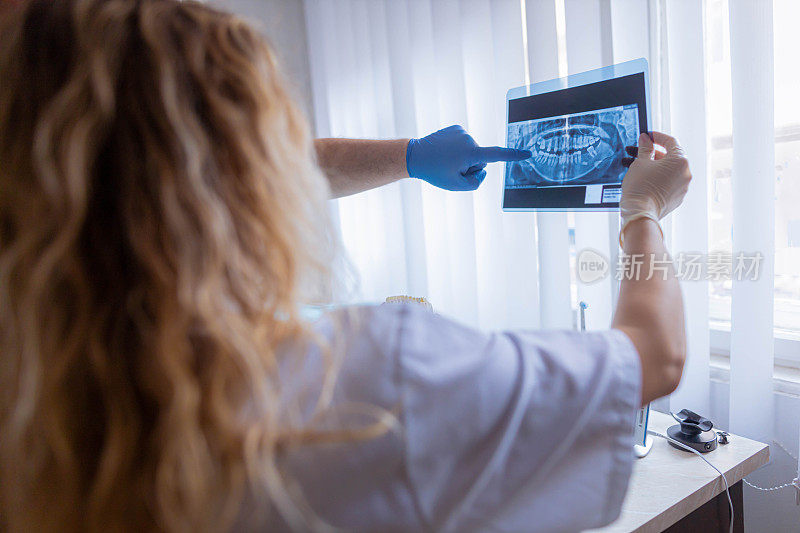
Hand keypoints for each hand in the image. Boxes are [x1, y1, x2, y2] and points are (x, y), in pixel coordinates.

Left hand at [406, 125, 530, 190]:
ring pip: (472, 151)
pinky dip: (458, 149)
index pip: (497, 155)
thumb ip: (476, 182)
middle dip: (471, 165)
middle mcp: (469, 139)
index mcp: (470, 153)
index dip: (513, 156)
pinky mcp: (455, 128)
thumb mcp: (457, 186)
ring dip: (463, 157)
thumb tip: (483, 169)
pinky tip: (445, 151)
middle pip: (481, 158)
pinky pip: (464, 143)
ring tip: (446, 160)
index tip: (527, 153)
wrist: (415, 156)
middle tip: (452, 169)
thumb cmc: (435, 173)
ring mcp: (462, 132)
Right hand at [620, 132, 690, 232]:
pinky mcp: (677, 198)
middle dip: (653, 153)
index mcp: (680, 161)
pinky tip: (644, 178)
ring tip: (637, 166)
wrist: (640, 212)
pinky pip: (668, 183)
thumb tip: (646, 140)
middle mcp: (686, 173)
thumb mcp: (640, 162)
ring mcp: (683, 187)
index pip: (671, 142)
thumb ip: (645, 148)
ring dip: (654, 166)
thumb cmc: (641, 188)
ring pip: (669, 171)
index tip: (648, 137)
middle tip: (639, 152)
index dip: (657, 137)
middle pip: (670, 157)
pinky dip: (658, 178)